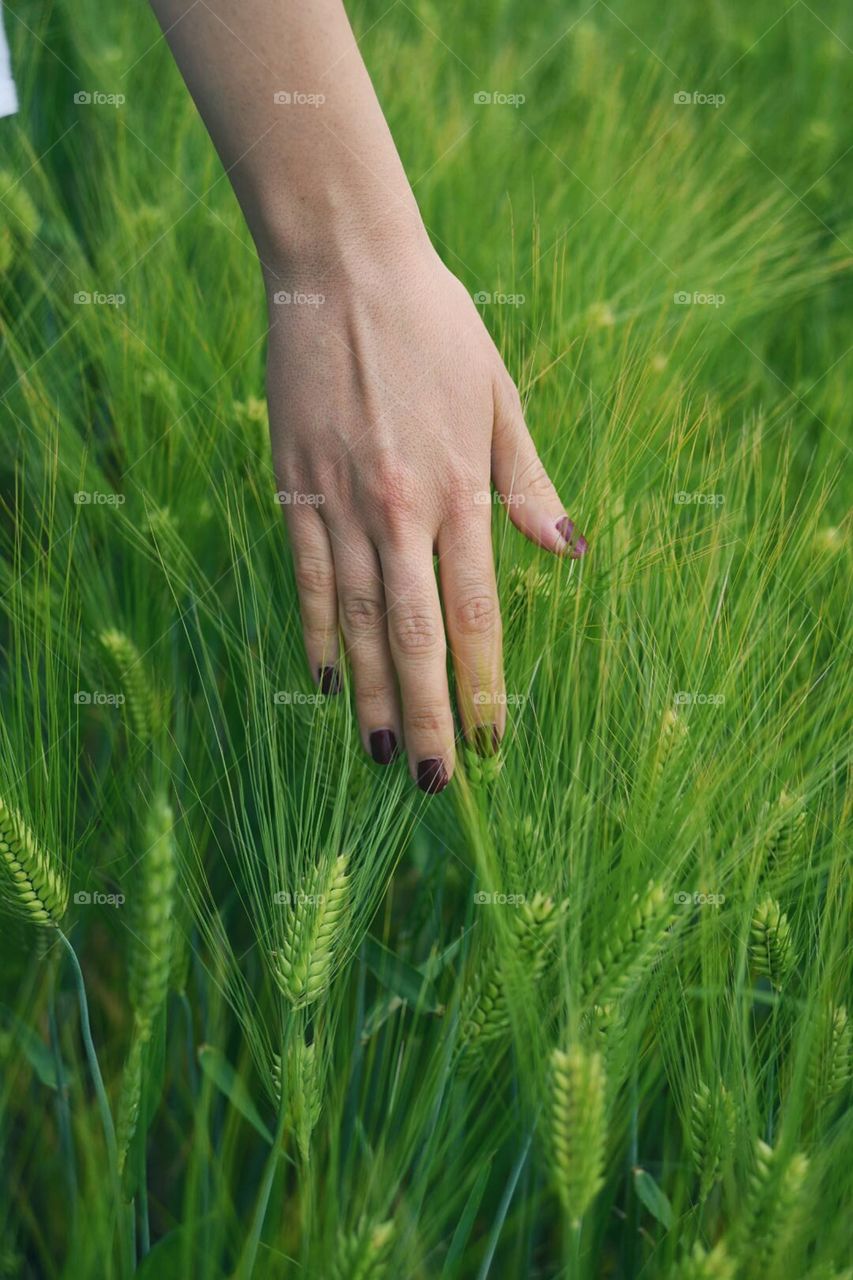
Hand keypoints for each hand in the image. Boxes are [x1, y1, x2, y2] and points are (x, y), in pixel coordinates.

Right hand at [266, 234, 586, 791]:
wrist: (344, 265)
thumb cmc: (436, 325)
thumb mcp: (500, 394)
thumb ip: (528, 481)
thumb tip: (571, 551)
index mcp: (461, 489)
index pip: (477, 613)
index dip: (486, 684)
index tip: (495, 740)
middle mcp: (401, 510)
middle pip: (417, 637)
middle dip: (429, 716)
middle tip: (436, 784)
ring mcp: (341, 503)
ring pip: (358, 623)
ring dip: (371, 695)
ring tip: (381, 755)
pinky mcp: (294, 488)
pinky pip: (308, 578)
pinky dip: (317, 634)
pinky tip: (325, 682)